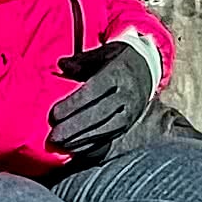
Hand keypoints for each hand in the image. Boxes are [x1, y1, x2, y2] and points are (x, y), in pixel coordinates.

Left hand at [51, 34, 157, 159]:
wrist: (149, 69)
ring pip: (105, 130)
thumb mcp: (103, 52)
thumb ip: (82, 60)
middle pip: (99, 115)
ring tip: (60, 145)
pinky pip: (110, 138)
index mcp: (119, 73)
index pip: (94, 92)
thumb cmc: (119, 59)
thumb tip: (63, 64)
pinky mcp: (129, 125)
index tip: (54, 115)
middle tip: (53, 137)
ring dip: (81, 140)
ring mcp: (131, 112)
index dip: (74, 105)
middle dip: (74, 128)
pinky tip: (74, 149)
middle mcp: (127, 95)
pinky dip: (91, 146)